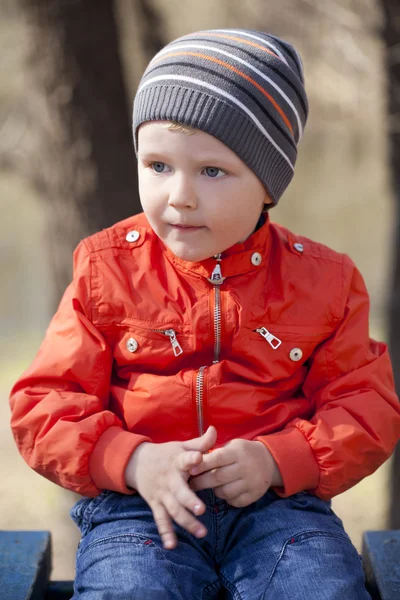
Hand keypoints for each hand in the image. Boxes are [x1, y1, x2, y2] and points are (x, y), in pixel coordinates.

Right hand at [124, 426, 216, 549]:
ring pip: (173, 510)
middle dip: (189, 501)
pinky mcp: (155, 504)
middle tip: (201, 510)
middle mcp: (169, 479)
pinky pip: (161, 520)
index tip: (199, 458)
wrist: (138, 462)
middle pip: (179, 492)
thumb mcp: (182, 446)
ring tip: (201, 533)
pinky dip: (166, 533)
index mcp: (177, 462)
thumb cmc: (167, 454)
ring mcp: (162, 494)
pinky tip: (172, 545)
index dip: (192, 458)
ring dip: (186, 522)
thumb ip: (201, 442)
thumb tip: (215, 430)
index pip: (185, 459)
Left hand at [188, 439, 282, 506]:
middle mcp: (245, 467)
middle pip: (218, 477)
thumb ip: (214, 451)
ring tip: (210, 487)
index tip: (190, 470)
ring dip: (214, 491)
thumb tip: (192, 459)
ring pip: (225, 492)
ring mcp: (251, 482)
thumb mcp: (232, 445)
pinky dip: (227, 498)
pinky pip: (235, 501)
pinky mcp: (255, 495)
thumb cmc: (243, 452)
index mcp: (237, 452)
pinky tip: (225, 492)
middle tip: (190, 485)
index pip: (217, 458)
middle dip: (201, 482)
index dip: (202, 465)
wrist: (269, 461)